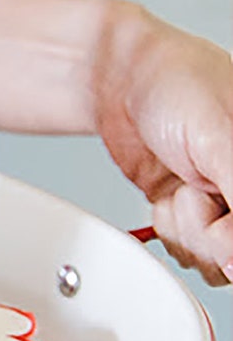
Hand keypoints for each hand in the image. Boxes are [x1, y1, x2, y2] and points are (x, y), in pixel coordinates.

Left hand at [92, 4, 232, 284]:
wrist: (119, 77)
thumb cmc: (178, 84)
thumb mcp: (220, 137)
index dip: (232, 235)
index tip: (216, 208)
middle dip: (208, 227)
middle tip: (197, 185)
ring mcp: (230, 209)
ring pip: (216, 263)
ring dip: (186, 226)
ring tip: (183, 183)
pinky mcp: (198, 218)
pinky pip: (191, 253)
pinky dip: (170, 228)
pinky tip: (169, 194)